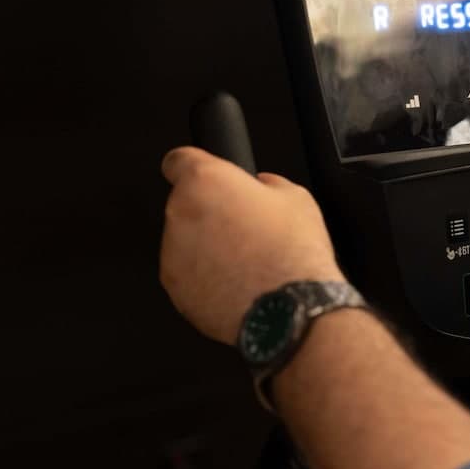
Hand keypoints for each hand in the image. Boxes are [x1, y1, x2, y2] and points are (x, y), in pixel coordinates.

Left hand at [160, 147, 343, 344]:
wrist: (290, 308)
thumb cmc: (292, 251)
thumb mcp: (296, 197)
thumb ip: (268, 184)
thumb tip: (263, 187)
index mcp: (205, 182)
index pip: (177, 160)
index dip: (193, 167)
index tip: (203, 176)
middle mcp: (181, 215)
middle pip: (185, 205)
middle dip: (210, 212)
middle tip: (244, 226)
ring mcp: (173, 256)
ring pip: (185, 241)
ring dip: (206, 246)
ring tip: (246, 259)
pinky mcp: (176, 290)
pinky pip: (188, 275)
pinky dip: (205, 276)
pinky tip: (238, 281)